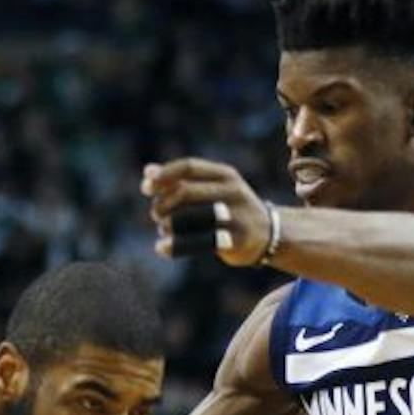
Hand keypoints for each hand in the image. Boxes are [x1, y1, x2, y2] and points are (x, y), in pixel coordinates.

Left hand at [143, 159, 270, 265]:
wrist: (268, 234)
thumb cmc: (230, 209)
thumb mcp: (212, 189)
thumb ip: (181, 181)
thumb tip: (147, 172)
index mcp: (225, 174)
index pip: (188, 166)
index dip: (163, 176)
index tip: (145, 188)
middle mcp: (232, 191)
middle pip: (186, 192)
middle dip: (163, 204)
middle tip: (156, 214)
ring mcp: (236, 216)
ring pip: (192, 217)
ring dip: (169, 224)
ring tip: (162, 229)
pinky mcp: (237, 240)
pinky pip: (200, 242)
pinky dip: (176, 245)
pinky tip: (161, 248)